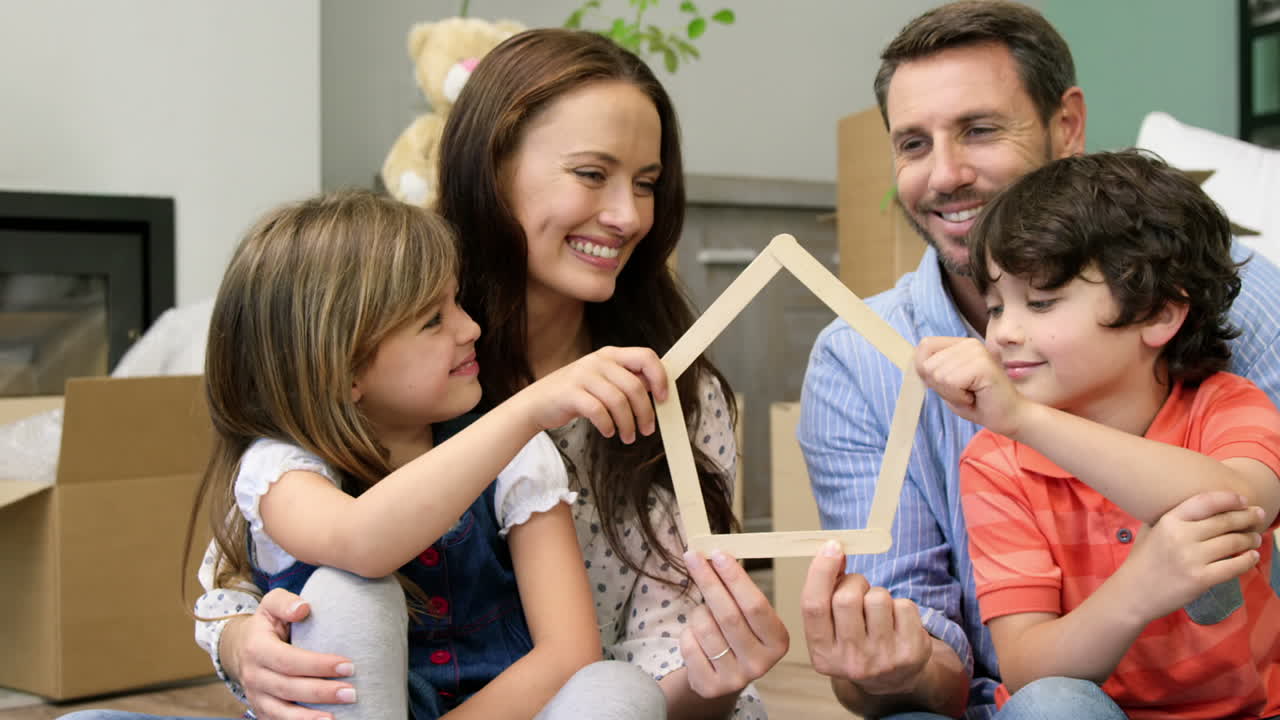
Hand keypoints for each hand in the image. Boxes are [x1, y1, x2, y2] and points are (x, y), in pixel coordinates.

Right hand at [224, 589, 355, 719]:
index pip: (288, 660)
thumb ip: (285, 602)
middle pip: (288, 688)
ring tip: (337, 717)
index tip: (348, 665)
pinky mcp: (261, 710)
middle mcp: (253, 676)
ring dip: (310, 717)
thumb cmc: (267, 624)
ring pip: (282, 712)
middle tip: (352, 693)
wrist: (241, 647)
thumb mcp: (271, 604)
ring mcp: (256, 696)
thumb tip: (303, 608)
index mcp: (257, 648)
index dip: (318, 665)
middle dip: (321, 692)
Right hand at [522, 346, 667, 442]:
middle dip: (645, 412)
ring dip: (628, 424)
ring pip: (619, 401)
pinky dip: (608, 425)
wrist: (536, 403)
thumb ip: (626, 380)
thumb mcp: (602, 380)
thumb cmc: (574, 394)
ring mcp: (583, 375)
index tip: (663, 398)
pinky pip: (599, 411)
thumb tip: (656, 388)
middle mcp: (598, 361)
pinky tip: (609, 432)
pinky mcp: (571, 393)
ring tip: (627, 436)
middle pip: (634, 386)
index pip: (646, 356)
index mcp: (610, 355)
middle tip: (647, 429)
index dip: (660, 377)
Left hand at [678, 550, 788, 698]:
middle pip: (728, 615)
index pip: (755, 605)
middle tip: (693, 556)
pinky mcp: (710, 686)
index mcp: (778, 641)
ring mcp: (735, 679)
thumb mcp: (747, 615)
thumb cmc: (735, 634)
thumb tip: (716, 556)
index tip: (718, 554)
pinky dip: (688, 631)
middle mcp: (760, 664)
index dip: (735, 578)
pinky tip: (696, 635)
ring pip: (705, 627)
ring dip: (698, 611)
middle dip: (709, 581)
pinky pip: (689, 644)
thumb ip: (738, 591)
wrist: (721, 675)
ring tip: (703, 612)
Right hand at [801, 542, 930, 696]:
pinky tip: (896, 622)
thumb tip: (834, 550)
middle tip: (859, 588)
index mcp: (822, 655)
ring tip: (878, 611)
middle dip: (854, 582)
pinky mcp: (911, 652)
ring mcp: (883, 659)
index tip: (832, 547)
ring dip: (878, 594)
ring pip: (878, 598)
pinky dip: (900, 605)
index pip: (813, 606)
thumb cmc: (856, 642)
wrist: (893, 680)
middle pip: (846, 598)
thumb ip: (825, 594)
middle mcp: (851, 661)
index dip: (821, 571)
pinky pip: (904, 605)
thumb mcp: (831, 627)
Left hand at [915, 336, 1025, 435]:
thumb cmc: (979, 404)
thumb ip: (932, 372)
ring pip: (937, 375)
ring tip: (971, 394)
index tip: (947, 384)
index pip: (924, 346)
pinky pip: (950, 381)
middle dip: (941, 387)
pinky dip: (959, 396)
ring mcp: (976, 351)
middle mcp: (968, 343)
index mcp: (960, 345)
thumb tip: (914, 364)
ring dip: (951, 393)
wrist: (1010, 418)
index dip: (925, 370)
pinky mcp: (982, 364)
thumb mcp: (948, 385)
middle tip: (965, 392)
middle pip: (927, 364)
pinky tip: (976, 396)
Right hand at [1117, 491, 1262, 622]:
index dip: (1228, 499)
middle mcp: (1181, 536)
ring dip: (1250, 539)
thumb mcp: (1150, 531)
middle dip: (1246, 518)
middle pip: (1224, 522)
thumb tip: (1201, 506)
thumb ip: (1171, 518)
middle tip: (1258, 515)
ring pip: (1233, 543)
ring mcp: (1192, 559)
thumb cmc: (1142, 561)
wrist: (1133, 593)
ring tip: (1255, 537)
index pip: (1205, 502)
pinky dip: (1248, 560)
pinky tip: (1252, 556)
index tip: (1243, 500)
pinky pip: (1234, 566)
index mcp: (1168, 521)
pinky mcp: (1201, 579)